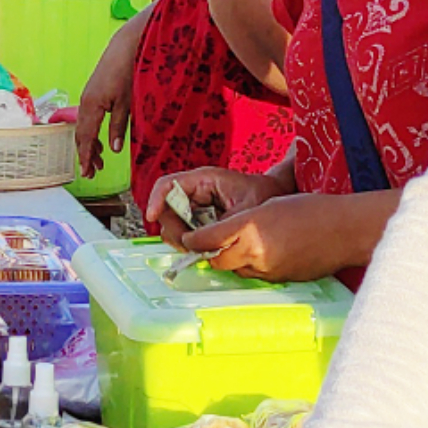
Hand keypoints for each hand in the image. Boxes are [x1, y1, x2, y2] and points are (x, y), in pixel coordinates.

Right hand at [75, 60, 132, 178]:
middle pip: (81, 134)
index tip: (87, 173)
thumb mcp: (126, 103)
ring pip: (84, 126)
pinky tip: (100, 139)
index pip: (85, 138)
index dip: (85, 156)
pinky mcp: (93, 92)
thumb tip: (113, 148)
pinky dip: (92, 131)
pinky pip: (88, 117)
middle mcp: (85, 102)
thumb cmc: (127, 72)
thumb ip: (118, 127)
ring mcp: (87, 96)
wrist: (126, 46)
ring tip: (98, 159)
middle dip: (86, 153)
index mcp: (91, 106)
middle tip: (92, 172)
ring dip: (89, 143)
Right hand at [146, 164, 284, 247]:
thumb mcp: (245, 211)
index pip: (168, 185)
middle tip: (187, 245)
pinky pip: (185, 230)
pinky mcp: (201, 218)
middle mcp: (196, 191)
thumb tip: (198, 243)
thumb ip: (221, 226)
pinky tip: (203, 248)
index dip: (155, 200)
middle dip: (173, 229)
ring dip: (181, 238)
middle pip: (166, 209)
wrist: (276, 196)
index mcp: (204, 180)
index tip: (151, 217)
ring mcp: (197, 205)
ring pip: (173, 223)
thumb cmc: (263, 195)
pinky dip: (190, 242)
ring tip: (199, 248)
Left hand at [187, 191, 384, 281]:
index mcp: (250, 226)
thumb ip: (244, 220)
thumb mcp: (270, 204)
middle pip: (217, 261)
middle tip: (210, 245)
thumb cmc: (312, 209)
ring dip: (234, 260)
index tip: (188, 238)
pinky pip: (258, 276)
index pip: (208, 239)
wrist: (346, 230)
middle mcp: (255, 252)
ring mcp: (268, 270)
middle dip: (211, 254)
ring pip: (237, 270)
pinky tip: (268, 253)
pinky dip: (255, 266)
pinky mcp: (281, 280)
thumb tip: (225, 233)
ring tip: (245, 245)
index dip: (194, 240)